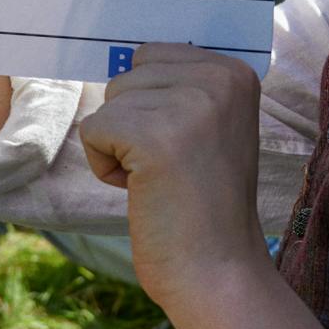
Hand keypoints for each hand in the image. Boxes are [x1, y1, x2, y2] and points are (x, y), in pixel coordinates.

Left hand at [78, 43, 270, 312]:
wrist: (218, 273)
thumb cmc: (202, 207)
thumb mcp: (206, 129)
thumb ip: (176, 89)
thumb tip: (119, 57)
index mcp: (235, 72)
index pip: (152, 55)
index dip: (150, 107)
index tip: (185, 149)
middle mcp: (219, 80)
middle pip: (126, 77)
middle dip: (131, 126)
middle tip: (172, 171)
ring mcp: (190, 106)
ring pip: (109, 104)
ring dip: (119, 148)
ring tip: (161, 182)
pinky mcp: (154, 136)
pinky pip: (94, 130)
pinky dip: (105, 167)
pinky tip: (144, 192)